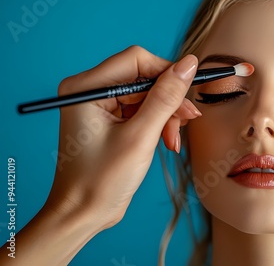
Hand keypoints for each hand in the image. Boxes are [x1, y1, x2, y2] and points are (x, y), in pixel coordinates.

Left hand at [47, 46, 199, 228]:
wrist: (83, 213)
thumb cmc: (101, 181)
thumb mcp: (141, 136)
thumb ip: (165, 98)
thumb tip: (189, 65)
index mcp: (86, 88)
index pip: (137, 60)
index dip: (167, 72)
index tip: (190, 88)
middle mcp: (91, 90)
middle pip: (144, 78)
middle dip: (168, 101)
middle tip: (186, 122)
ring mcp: (100, 105)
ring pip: (147, 95)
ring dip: (166, 115)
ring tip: (173, 140)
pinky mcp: (110, 119)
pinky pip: (142, 109)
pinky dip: (158, 124)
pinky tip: (166, 141)